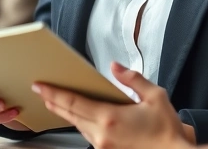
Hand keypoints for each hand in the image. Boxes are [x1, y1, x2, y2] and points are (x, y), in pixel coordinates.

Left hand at [33, 62, 194, 148]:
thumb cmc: (167, 131)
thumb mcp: (156, 97)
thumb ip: (133, 79)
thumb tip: (115, 67)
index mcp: (110, 118)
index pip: (73, 102)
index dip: (53, 93)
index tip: (39, 85)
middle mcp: (102, 135)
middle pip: (70, 115)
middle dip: (54, 102)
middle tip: (41, 91)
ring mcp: (104, 147)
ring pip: (79, 127)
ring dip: (67, 114)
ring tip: (57, 102)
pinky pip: (89, 137)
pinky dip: (82, 125)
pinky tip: (81, 117)